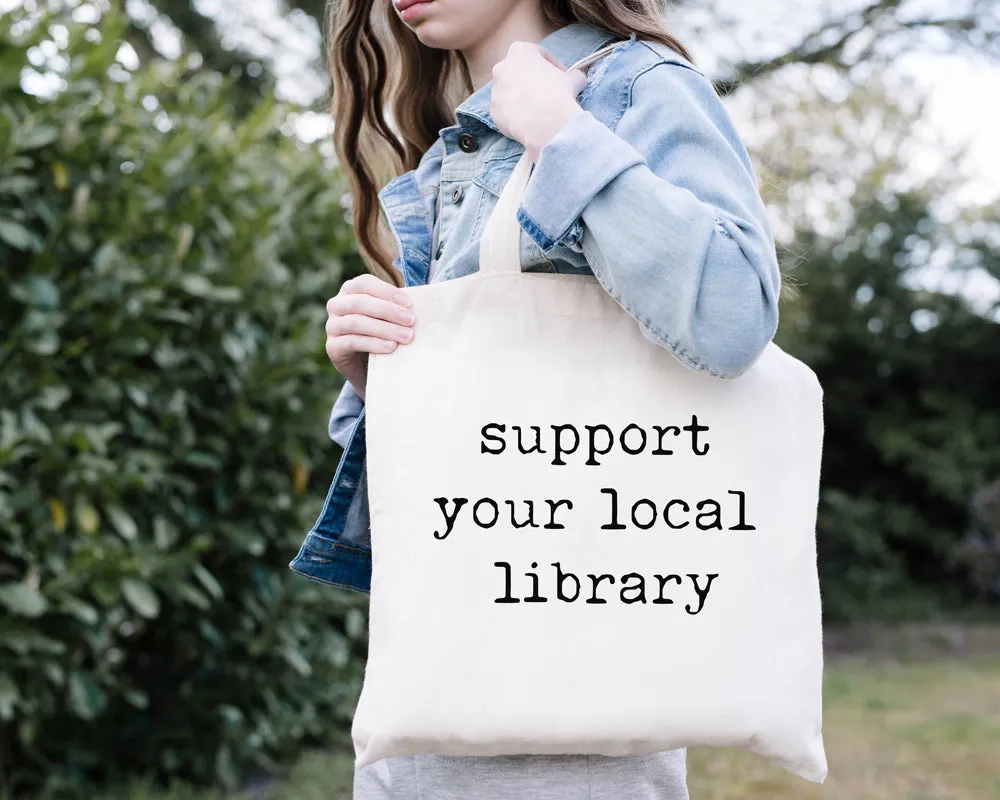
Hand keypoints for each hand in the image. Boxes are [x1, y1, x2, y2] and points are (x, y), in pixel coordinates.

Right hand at [324, 274, 414, 400]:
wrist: (369, 366)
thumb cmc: (383, 333)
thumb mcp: (390, 317)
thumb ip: (399, 306)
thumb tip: (424, 301)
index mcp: (350, 290)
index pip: (364, 283)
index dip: (386, 291)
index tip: (409, 303)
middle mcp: (337, 305)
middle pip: (360, 303)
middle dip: (388, 311)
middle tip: (411, 321)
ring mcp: (332, 326)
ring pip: (356, 323)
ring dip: (384, 329)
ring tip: (406, 337)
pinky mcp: (332, 347)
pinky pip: (351, 342)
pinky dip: (373, 344)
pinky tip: (391, 348)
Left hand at [489, 41, 587, 161]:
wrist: (547, 123)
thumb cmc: (560, 93)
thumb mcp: (575, 78)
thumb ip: (573, 74)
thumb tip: (576, 77)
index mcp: (519, 51)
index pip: (538, 54)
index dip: (553, 65)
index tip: (562, 76)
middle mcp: (502, 68)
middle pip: (519, 73)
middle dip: (532, 81)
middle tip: (548, 92)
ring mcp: (495, 92)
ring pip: (510, 93)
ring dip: (522, 98)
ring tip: (538, 110)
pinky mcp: (494, 114)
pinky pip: (507, 112)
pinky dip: (516, 115)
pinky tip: (529, 121)